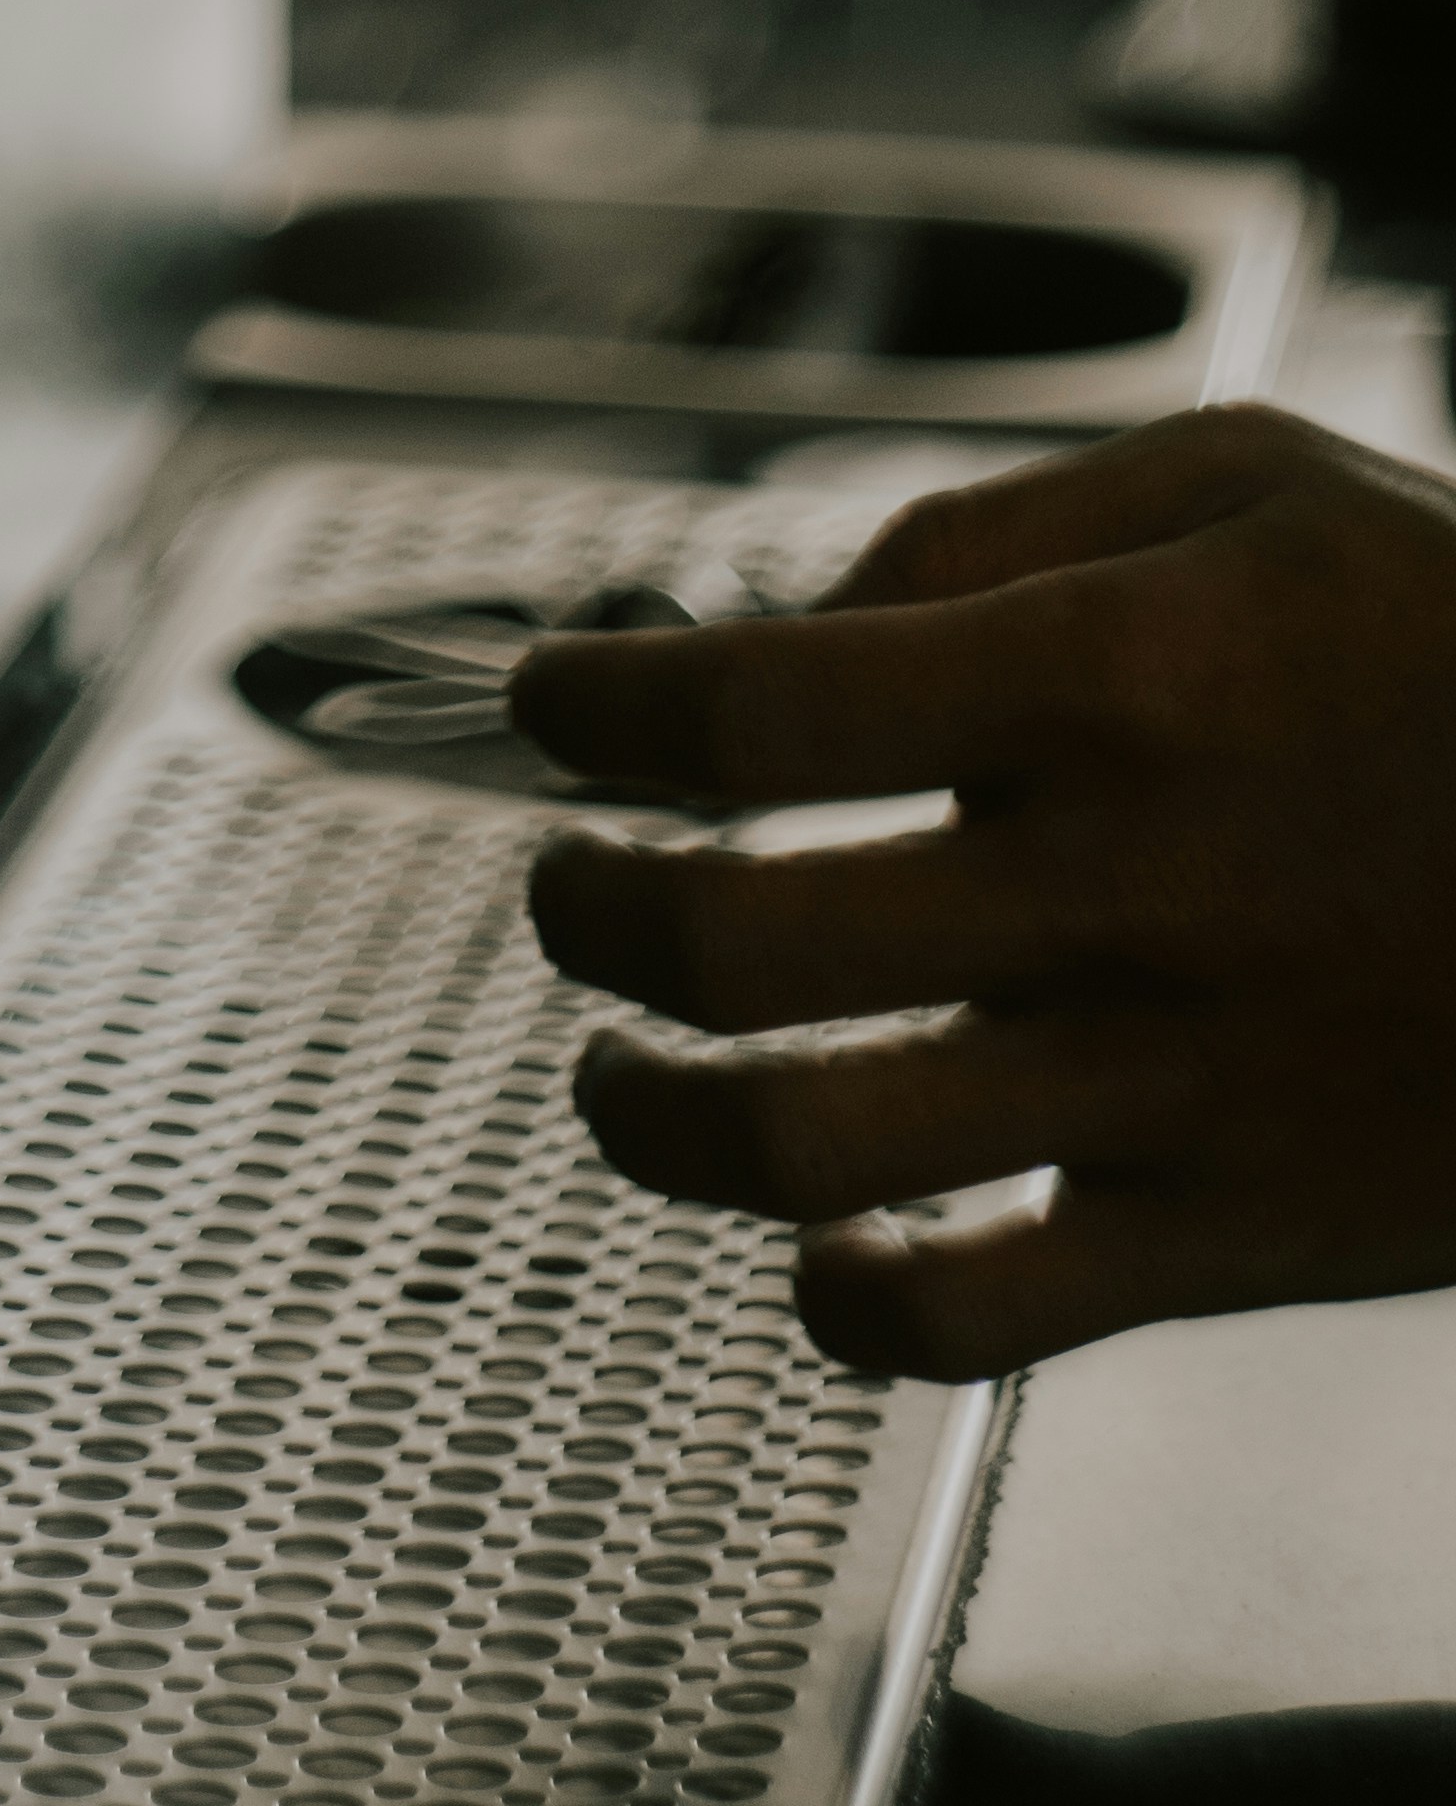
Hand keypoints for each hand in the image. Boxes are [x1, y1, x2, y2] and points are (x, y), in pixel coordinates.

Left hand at [510, 408, 1455, 1378]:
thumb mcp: (1252, 484)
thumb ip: (990, 528)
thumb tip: (798, 611)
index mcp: (1110, 678)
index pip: (748, 705)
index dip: (595, 707)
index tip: (556, 707)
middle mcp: (1118, 886)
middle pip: (737, 938)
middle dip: (591, 911)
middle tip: (570, 886)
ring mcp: (1171, 1080)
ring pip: (815, 1154)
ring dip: (656, 1115)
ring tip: (621, 1070)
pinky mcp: (1235, 1233)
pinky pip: (984, 1323)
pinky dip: (853, 1307)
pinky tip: (818, 1252)